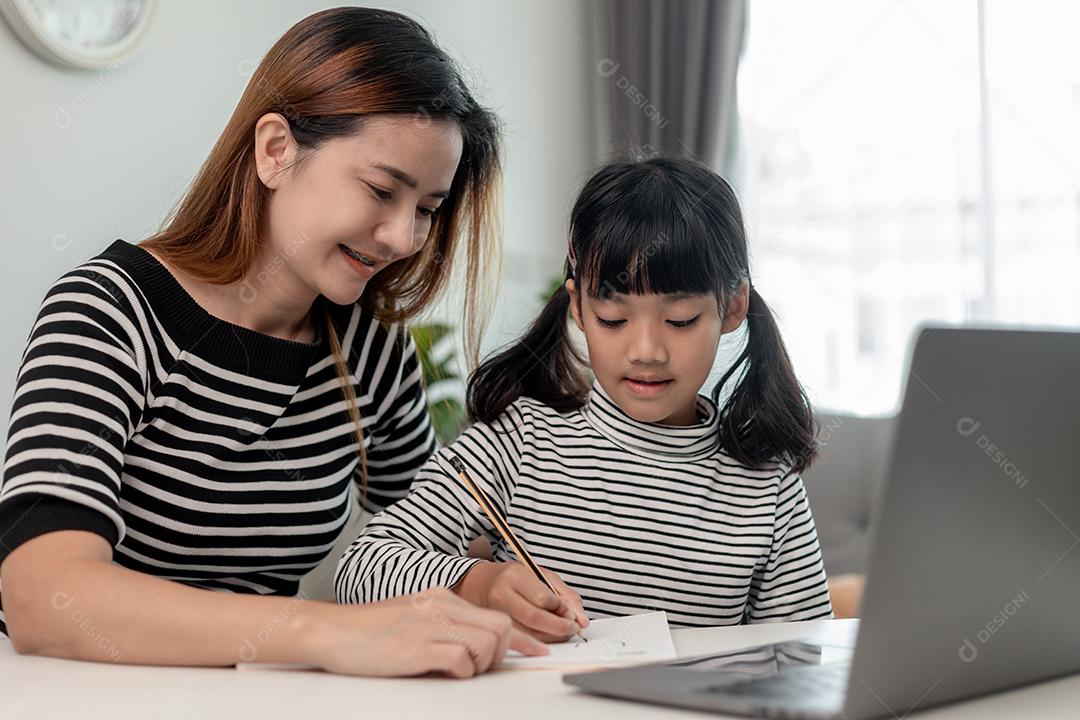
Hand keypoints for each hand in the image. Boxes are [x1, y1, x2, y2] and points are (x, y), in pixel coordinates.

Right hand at [304, 588, 546, 676]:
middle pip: (501, 627)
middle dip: (501, 654)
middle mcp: (442, 606)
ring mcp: (431, 625)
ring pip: (487, 644)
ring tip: (453, 670)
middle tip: (478, 667)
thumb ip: (442, 624)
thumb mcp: (412, 617)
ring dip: (478, 666)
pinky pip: (462, 661)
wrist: (330, 631)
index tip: (537, 652)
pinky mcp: (419, 646)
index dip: (520, 638)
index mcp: (442, 598)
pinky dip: (459, 672)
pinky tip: (437, 671)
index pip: (495, 615)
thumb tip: (471, 647)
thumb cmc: (366, 631)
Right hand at [456, 562, 589, 642]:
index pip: (543, 596)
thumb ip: (566, 596)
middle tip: (572, 628)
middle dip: (559, 627)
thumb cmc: (517, 579)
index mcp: (516, 575)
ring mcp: (495, 612)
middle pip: (534, 617)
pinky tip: (546, 638)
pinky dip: (539, 643)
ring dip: (552, 637)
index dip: (562, 608)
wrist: (484, 584)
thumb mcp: (543, 576)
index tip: (571, 613)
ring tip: (561, 631)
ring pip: (527, 633)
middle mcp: (502, 593)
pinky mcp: (495, 627)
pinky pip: (520, 641)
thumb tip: (582, 620)